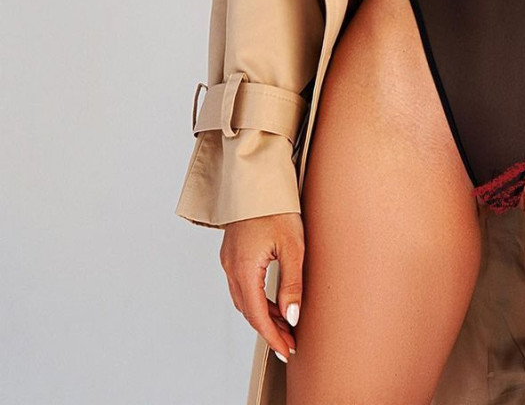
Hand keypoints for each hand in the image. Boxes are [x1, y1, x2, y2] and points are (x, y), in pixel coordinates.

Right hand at [220, 213, 304, 363]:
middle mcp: (231, 268)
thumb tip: (292, 317)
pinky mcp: (232, 253)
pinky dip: (257, 298)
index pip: (258, 316)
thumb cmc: (277, 207)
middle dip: (269, 330)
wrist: (257, 179)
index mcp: (244, 269)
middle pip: (249, 311)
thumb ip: (292, 284)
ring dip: (263, 315)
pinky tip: (273, 300)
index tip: (287, 350)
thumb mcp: (292, 246)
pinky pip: (242, 285)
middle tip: (289, 342)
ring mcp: (229, 260)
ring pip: (244, 300)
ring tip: (285, 325)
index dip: (273, 337)